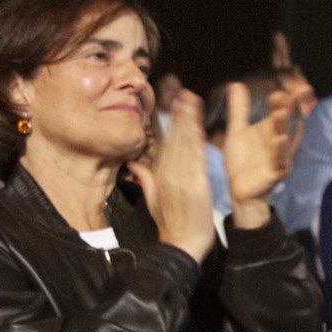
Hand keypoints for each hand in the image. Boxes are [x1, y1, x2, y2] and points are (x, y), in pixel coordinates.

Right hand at [128, 88, 218, 261]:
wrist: (182, 245)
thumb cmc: (170, 224)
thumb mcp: (152, 199)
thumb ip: (145, 177)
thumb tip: (134, 160)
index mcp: (158, 174)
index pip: (160, 140)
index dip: (163, 118)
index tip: (165, 98)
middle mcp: (168, 173)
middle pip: (170, 136)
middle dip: (174, 110)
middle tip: (176, 86)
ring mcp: (181, 178)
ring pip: (183, 143)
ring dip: (186, 118)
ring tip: (188, 97)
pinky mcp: (195, 184)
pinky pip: (195, 157)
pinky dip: (196, 139)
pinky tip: (197, 124)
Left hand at [219, 79, 307, 229]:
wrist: (239, 189)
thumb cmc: (243, 160)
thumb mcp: (237, 131)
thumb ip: (239, 109)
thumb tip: (236, 84)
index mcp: (272, 129)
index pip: (284, 109)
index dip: (287, 97)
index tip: (283, 84)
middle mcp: (280, 141)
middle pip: (288, 122)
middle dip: (289, 108)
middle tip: (286, 93)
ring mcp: (280, 157)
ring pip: (286, 140)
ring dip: (284, 127)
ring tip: (280, 113)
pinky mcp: (277, 173)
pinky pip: (281, 162)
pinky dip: (281, 151)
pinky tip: (279, 140)